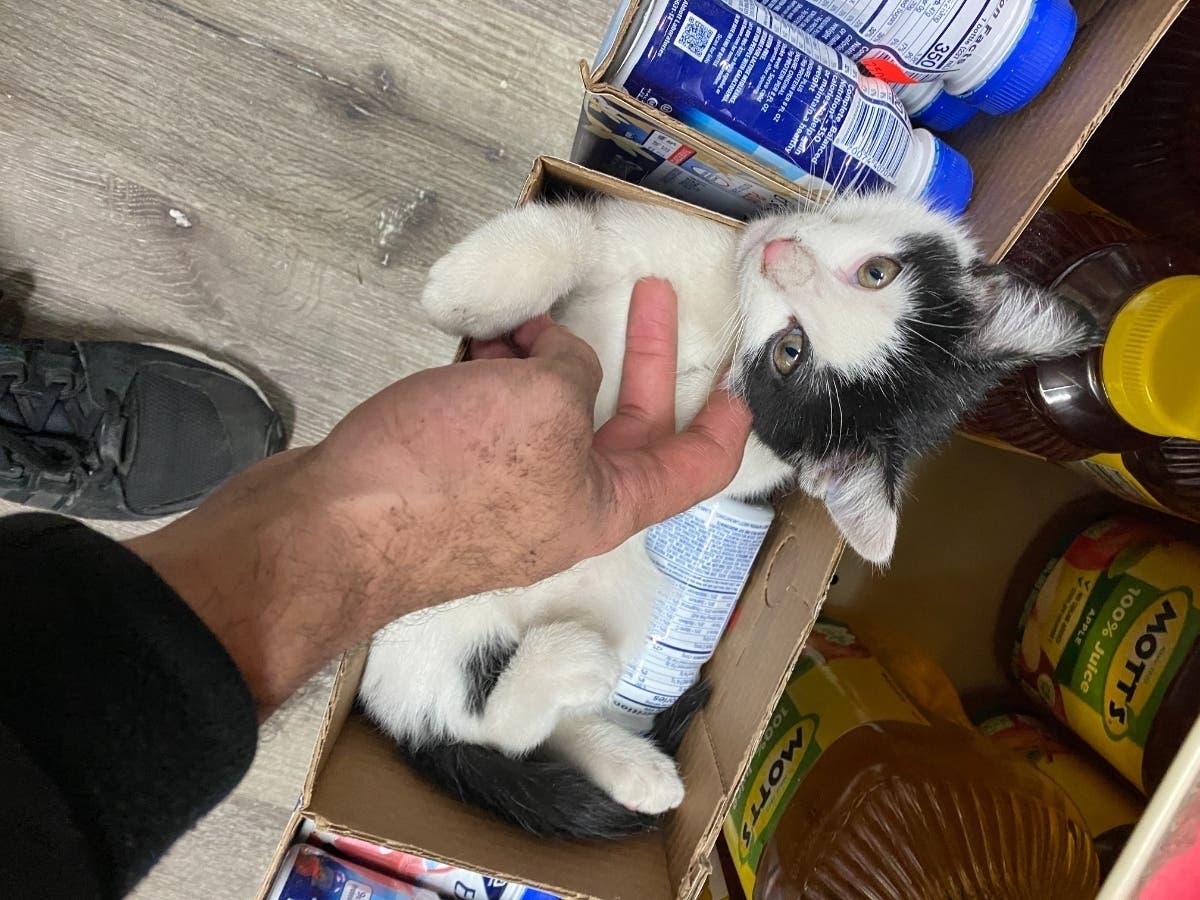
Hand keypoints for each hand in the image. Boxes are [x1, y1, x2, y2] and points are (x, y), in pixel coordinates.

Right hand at [127, 277, 750, 713]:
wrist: (324, 533)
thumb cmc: (450, 477)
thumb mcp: (540, 404)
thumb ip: (574, 368)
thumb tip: (554, 361)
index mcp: (608, 505)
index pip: (697, 466)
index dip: (728, 419)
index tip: (740, 370)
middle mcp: (564, 503)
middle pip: (625, 426)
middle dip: (640, 355)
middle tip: (649, 291)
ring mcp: (503, 491)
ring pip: (551, 412)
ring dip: (552, 356)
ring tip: (528, 313)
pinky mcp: (447, 475)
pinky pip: (494, 414)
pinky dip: (497, 373)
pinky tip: (478, 336)